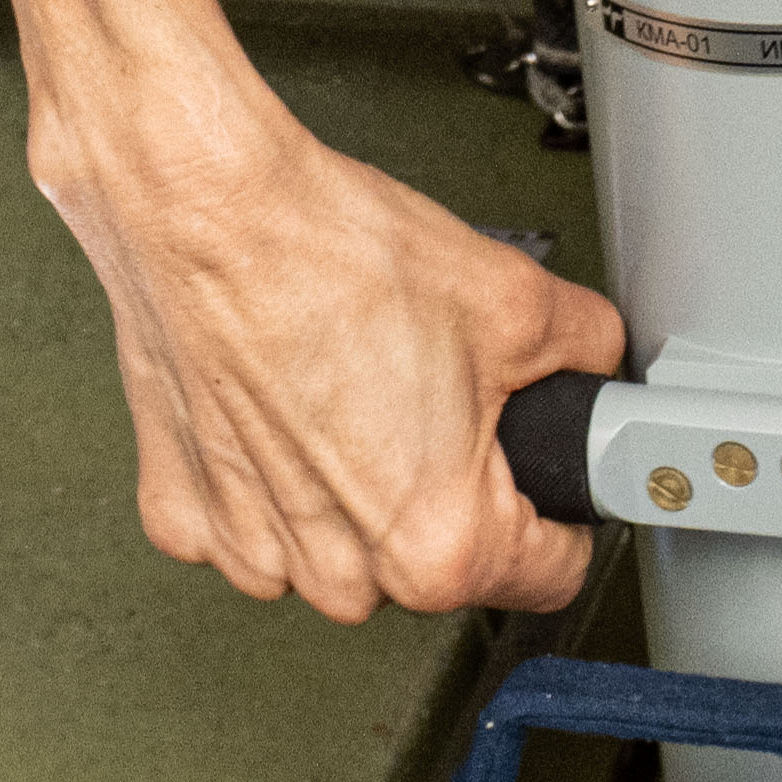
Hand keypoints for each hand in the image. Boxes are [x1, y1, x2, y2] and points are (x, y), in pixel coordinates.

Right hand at [40, 95, 624, 624]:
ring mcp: (253, 552)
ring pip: (343, 550)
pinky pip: (256, 524)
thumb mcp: (514, 297)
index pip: (552, 573)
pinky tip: (276, 401)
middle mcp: (342, 572)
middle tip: (428, 396)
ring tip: (345, 387)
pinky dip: (267, 476)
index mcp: (438, 542)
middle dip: (448, 488)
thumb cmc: (325, 253)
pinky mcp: (186, 516)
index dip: (561, 506)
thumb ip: (587, 353)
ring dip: (352, 490)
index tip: (539, 473)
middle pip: (436, 560)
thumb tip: (595, 370)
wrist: (204, 208)